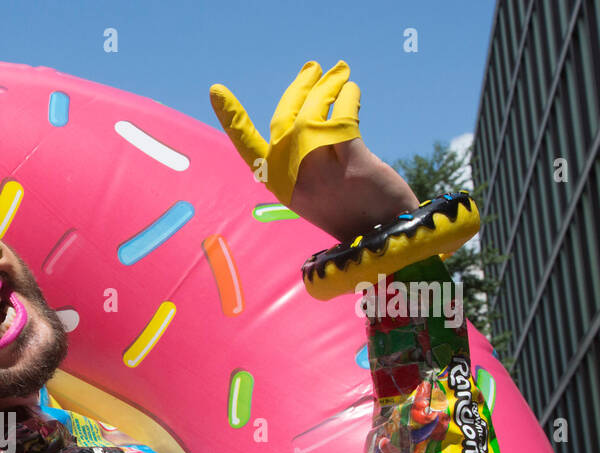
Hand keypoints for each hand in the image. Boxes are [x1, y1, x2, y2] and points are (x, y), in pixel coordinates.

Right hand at [211, 61, 418, 241]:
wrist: (384, 236)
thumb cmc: (351, 212)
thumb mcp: (316, 189)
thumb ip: (305, 158)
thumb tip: (309, 111)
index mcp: (280, 185)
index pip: (247, 147)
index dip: (231, 118)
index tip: (216, 91)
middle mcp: (294, 178)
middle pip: (286, 119)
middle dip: (299, 88)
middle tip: (313, 68)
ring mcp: (322, 171)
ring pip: (314, 114)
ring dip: (327, 87)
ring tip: (340, 72)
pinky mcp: (353, 164)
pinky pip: (344, 119)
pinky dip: (349, 98)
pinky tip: (353, 91)